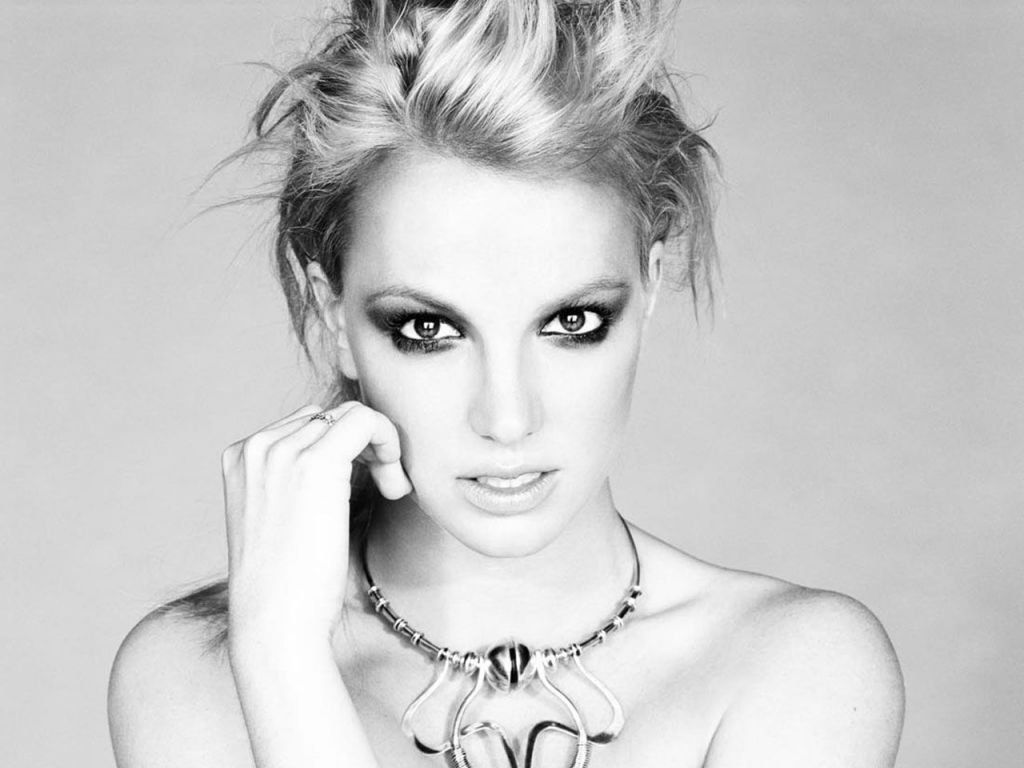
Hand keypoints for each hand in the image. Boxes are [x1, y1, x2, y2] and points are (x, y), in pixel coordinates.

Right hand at [220, 401, 412, 646]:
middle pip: (330, 416)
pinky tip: (394, 483)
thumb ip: (300, 478)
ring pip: (351, 416)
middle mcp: (255, 446)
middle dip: (365, 446)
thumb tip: (351, 452)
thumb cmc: (289, 583)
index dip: (345, 449)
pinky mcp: (314, 462)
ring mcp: (280, 451)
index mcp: (240, 456)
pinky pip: (366, 420)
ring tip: (391, 489)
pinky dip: (389, 440)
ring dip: (381, 448)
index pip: (306, 423)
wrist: (276, 623)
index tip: (364, 486)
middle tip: (386, 487)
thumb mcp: (283, 516)